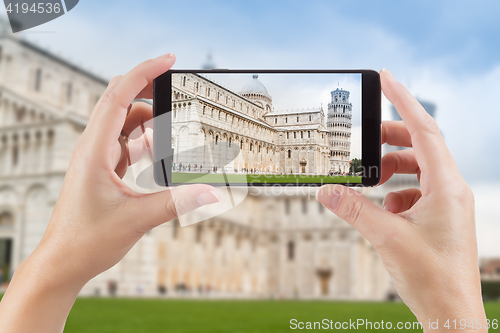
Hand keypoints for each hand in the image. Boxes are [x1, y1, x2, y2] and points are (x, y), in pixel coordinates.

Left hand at [0, 54, 220, 332]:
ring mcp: (96, 158)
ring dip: (148, 121)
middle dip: (148, 91)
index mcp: (94, 150)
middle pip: (119, 102)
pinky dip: (143, 141)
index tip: (168, 60)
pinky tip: (158, 151)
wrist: (63, 261)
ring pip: (123, 123)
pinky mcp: (102, 169)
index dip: (143, 73)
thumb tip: (212, 192)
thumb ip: (177, 201)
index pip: (118, 97)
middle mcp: (92, 148)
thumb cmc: (88, 240)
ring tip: (174, 130)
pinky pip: (124, 143)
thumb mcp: (138, 219)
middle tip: (177, 90)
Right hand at [317, 69, 484, 330]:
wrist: (452, 312)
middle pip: (420, 146)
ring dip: (391, 170)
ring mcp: (447, 204)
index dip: (403, 101)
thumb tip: (327, 191)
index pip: (424, 130)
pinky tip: (383, 210)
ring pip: (418, 170)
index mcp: (446, 187)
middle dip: (391, 140)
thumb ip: (354, 210)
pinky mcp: (440, 218)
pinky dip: (396, 192)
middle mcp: (450, 191)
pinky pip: (416, 191)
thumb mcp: (386, 237)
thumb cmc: (433, 278)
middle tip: (365, 140)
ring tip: (371, 181)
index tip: (385, 79)